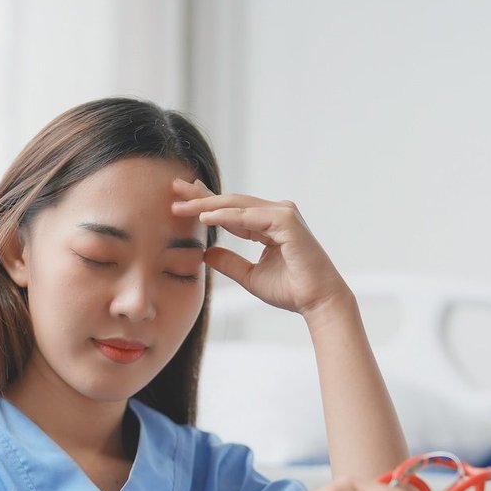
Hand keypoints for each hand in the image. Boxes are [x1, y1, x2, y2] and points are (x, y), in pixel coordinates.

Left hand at [171, 178, 350, 316]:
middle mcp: (276, 213)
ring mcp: (283, 214)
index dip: (206, 202)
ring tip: (180, 206)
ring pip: (237, 205)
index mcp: (269, 223)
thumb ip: (229, 262)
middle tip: (173, 189)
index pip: (232, 209)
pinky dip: (225, 216)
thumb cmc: (291, 290)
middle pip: (231, 201)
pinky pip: (248, 217)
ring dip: (207, 205)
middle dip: (201, 196)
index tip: (181, 199)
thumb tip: (205, 252)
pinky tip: (204, 217)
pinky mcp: (286, 221)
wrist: (317, 301)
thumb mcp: (249, 276)